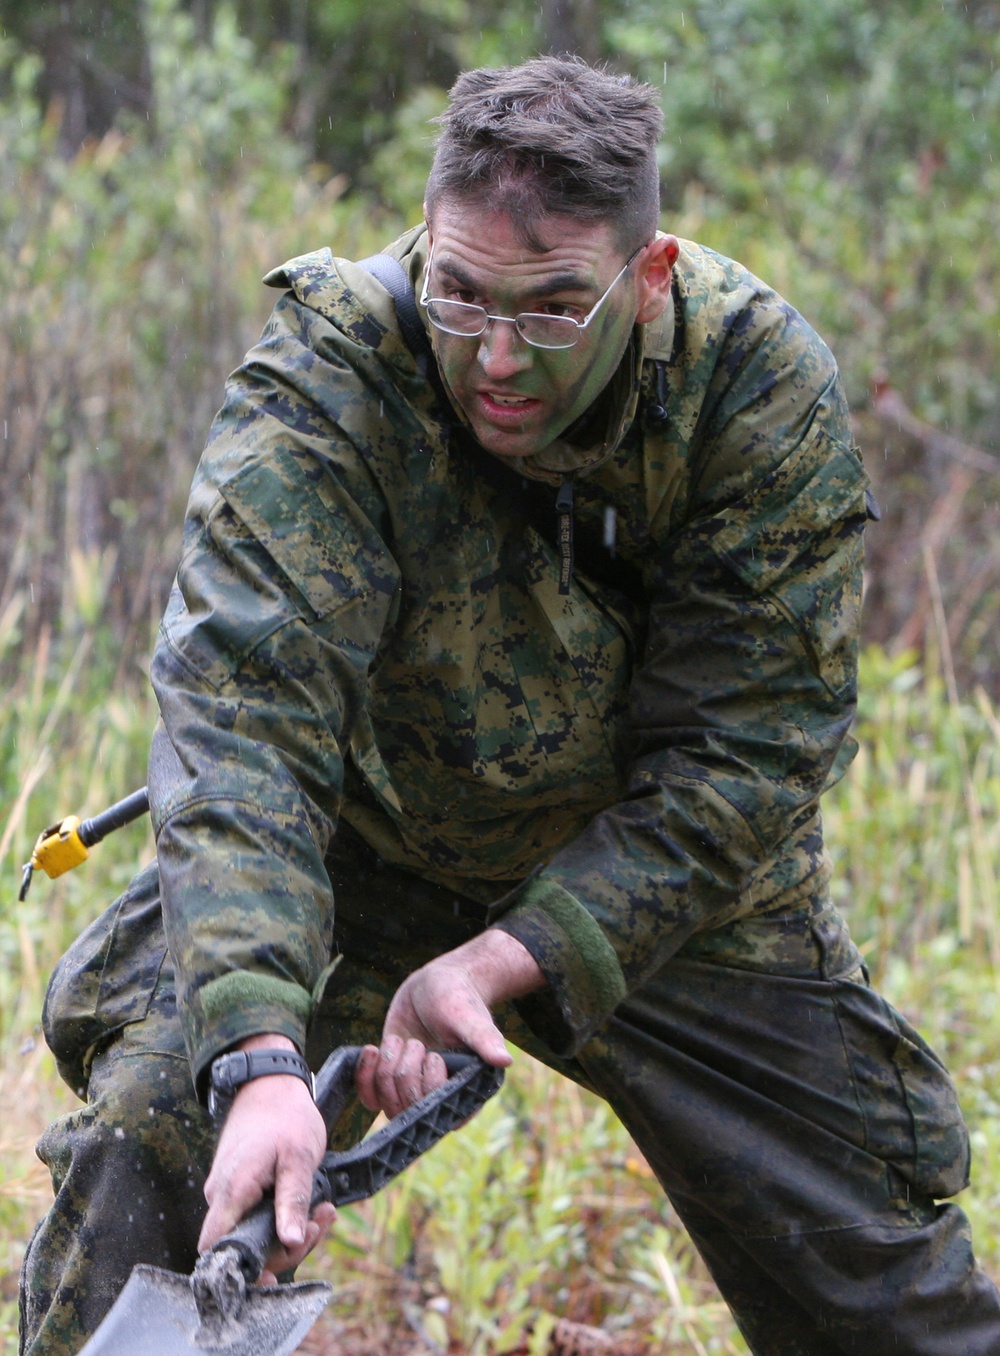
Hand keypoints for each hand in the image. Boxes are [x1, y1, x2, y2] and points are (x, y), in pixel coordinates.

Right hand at [198, 1035, 335, 1282]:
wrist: (270, 1083)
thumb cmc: (286, 1117)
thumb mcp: (299, 1159)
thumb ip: (293, 1202)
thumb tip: (291, 1243)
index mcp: (232, 1191)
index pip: (216, 1250)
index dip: (241, 1272)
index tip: (275, 1274)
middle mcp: (221, 1196)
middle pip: (243, 1247)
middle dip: (285, 1248)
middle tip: (321, 1225)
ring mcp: (228, 1192)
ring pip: (253, 1232)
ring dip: (289, 1231)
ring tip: (324, 1210)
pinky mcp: (238, 1188)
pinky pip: (256, 1215)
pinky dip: (282, 1216)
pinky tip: (312, 1205)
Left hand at [355, 928, 543, 1118]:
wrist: (436, 985)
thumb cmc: (460, 999)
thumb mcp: (470, 1016)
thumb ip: (484, 1039)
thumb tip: (504, 1061)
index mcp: (468, 1090)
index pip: (441, 1114)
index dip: (429, 1087)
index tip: (434, 1055)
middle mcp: (440, 1098)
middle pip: (408, 1109)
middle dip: (406, 1071)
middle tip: (416, 1043)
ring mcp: (413, 1092)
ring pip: (386, 1104)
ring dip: (388, 1067)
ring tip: (400, 1041)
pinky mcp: (391, 1082)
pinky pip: (370, 1097)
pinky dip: (365, 1075)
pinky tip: (373, 1049)